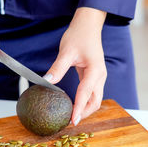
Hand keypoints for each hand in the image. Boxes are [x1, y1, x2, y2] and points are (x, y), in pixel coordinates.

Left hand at [45, 7, 106, 124]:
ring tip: (72, 115)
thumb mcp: (66, 51)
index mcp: (95, 70)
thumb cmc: (80, 35)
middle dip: (84, 113)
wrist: (88, 25)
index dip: (79, 109)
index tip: (72, 120)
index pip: (86, 94)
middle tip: (70, 121)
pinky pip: (92, 92)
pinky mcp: (95, 75)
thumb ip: (58, 68)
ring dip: (85, 109)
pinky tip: (75, 104)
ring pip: (95, 99)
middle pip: (95, 101)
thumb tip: (47, 82)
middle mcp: (100, 76)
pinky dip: (85, 101)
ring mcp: (99, 76)